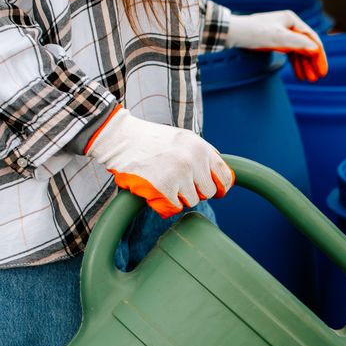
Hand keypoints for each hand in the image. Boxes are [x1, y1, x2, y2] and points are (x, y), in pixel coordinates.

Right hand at [84, 106, 232, 217]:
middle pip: (208, 192)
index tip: (215, 192)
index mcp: (200, 148)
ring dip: (178, 196)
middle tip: (178, 182)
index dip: (221, 187)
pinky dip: (164, 203)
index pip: (225, 176)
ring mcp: (178, 174)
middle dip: (195, 190)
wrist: (120, 138)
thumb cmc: (152, 140)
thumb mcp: (184, 139)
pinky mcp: (163, 188)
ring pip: (192, 201)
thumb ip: (203, 155)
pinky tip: (155, 189)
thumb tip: (223, 176)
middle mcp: (193, 160)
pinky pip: (174, 207)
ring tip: (163, 180)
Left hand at [226, 10, 328, 81]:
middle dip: (312, 63)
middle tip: (317, 78)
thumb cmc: (255, 32)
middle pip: (307, 46)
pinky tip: (299, 74)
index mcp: (292, 20)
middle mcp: (289, 25)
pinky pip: (290, 54)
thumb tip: (315, 49)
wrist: (234, 33)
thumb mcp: (278, 38)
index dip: (320, 56)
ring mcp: (283, 33)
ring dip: (305, 65)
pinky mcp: (276, 41)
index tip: (323, 71)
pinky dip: (296, 64)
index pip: (312, 39)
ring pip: (299, 51)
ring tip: (309, 80)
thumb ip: (298, 43)